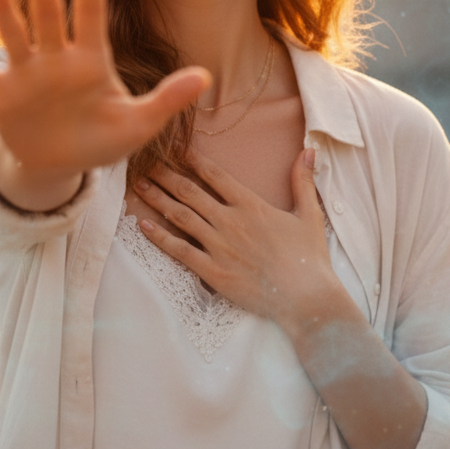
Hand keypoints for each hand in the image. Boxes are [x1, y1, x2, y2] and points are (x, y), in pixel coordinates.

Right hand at [0, 0, 209, 189]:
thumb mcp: (139, 124)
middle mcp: (57, 59)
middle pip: (49, 16)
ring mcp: (26, 73)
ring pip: (12, 32)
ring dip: (1, 6)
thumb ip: (168, 99)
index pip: (90, 15)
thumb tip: (207, 77)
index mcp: (91, 62)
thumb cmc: (103, 139)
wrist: (62, 163)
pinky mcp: (0, 93)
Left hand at [132, 148, 341, 329]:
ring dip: (158, 199)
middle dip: (166, 175)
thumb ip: (302, 181)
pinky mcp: (213, 272)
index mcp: (251, 205)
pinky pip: (180, 251)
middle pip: (190, 191)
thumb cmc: (309, 257)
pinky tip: (144, 226)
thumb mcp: (310, 214)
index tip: (176, 150)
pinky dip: (160, 238)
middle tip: (146, 162)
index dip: (193, 160)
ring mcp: (219, 246)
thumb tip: (309, 150)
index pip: (215, 175)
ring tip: (139, 186)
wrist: (307, 298)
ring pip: (181, 216)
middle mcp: (230, 221)